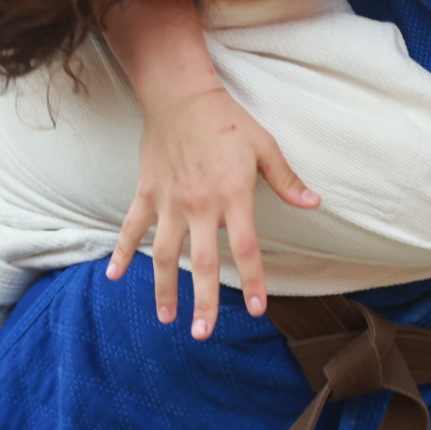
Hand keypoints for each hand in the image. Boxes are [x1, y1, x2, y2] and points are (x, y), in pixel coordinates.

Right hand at [108, 86, 319, 340]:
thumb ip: (287, 180)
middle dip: (203, 302)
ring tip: (166, 318)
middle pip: (202, 263)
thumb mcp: (265, 147)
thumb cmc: (227, 121)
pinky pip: (132, 228)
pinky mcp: (147, 192)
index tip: (256, 310)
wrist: (181, 95)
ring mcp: (170, 201)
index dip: (252, 281)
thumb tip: (315, 203)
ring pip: (164, 254)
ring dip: (164, 289)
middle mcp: (200, 205)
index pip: (246, 249)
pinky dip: (122, 253)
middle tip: (203, 334)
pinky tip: (115, 277)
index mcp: (233, 196)